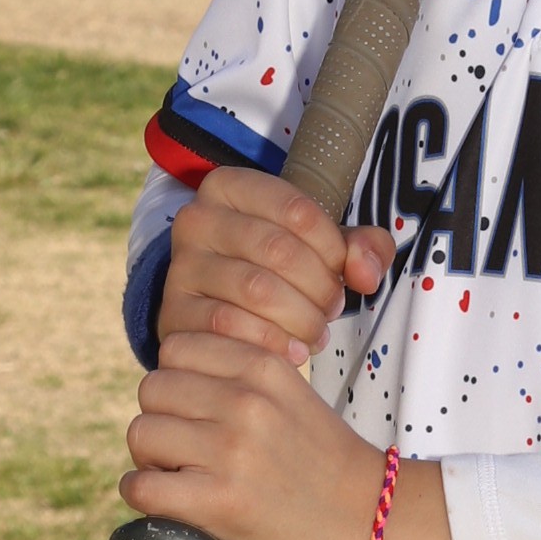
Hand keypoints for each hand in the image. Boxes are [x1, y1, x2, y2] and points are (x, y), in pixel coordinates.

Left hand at [120, 335, 456, 539]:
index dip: (176, 382)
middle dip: (161, 420)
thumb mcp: (288, 394)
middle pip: (152, 390)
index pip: (176, 349)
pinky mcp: (219, 501)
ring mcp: (231, 450)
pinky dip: (143, 497)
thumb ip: (237, 378)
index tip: (194, 411)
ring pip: (141, 434)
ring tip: (182, 477)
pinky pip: (141, 487)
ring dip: (151, 459)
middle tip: (185, 451)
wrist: (367, 517)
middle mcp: (245, 400)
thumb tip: (168, 380)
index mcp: (263, 365)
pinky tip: (169, 503)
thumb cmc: (320, 460)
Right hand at [159, 166, 394, 364]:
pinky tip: (292, 352)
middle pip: (279, 251)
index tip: (343, 273)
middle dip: (319, 287)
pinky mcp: (174, 313)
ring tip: (315, 332)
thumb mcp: (322, 247)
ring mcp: (181, 267)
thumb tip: (365, 273)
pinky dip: (272, 343)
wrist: (221, 312)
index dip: (333, 249)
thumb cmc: (279, 270)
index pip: (297, 211)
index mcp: (230, 187)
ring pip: (256, 290)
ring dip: (301, 318)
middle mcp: (196, 219)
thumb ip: (361, 248)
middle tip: (332, 309)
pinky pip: (231, 327)